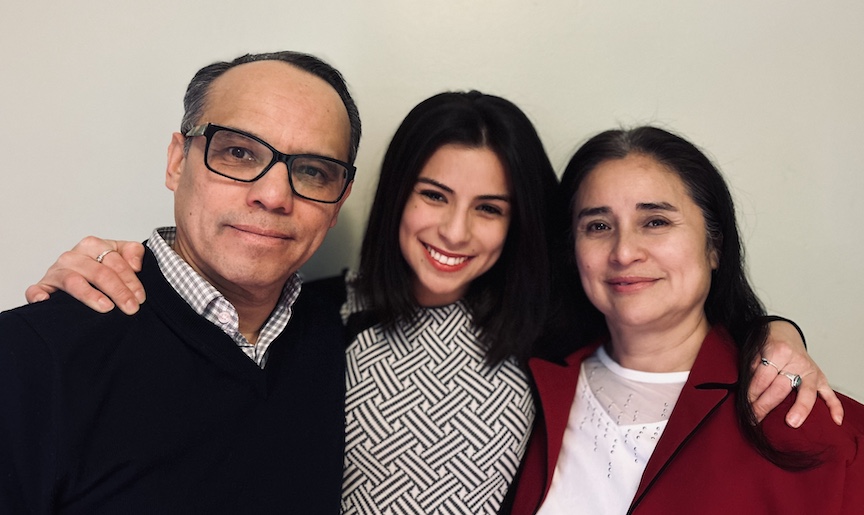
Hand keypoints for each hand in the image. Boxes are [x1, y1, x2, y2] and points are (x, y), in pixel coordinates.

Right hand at [25, 236, 145, 314]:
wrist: (81, 274)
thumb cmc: (101, 265)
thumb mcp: (121, 253)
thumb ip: (133, 252)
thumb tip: (135, 265)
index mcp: (92, 245)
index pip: (115, 262)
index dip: (131, 280)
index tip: (140, 297)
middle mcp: (72, 256)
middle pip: (99, 272)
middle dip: (118, 291)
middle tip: (131, 308)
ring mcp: (56, 271)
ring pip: (73, 281)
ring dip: (91, 295)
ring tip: (106, 307)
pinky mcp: (42, 287)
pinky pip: (36, 290)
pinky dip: (39, 295)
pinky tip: (47, 302)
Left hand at [749, 320, 843, 426]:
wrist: (784, 333)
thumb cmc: (768, 345)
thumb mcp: (755, 352)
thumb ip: (753, 371)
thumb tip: (746, 396)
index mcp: (778, 352)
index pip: (762, 379)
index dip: (751, 394)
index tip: (745, 407)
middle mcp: (797, 361)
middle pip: (781, 388)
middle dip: (766, 405)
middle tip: (755, 419)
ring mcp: (811, 371)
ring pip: (807, 392)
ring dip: (799, 408)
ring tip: (792, 423)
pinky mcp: (821, 378)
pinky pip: (830, 394)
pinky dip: (835, 407)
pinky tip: (835, 420)